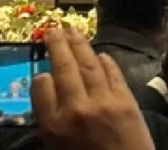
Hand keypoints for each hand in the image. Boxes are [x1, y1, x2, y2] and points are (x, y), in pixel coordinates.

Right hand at [33, 28, 153, 149]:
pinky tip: (100, 54)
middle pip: (63, 68)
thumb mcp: (58, 146)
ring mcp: (103, 102)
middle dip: (57, 45)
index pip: (41, 86)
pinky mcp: (126, 101)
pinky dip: (105, 61)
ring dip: (80, 44)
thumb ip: (51, 118)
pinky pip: (113, 73)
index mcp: (54, 126)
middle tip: (53, 29)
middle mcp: (76, 109)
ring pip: (88, 64)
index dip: (41, 75)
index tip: (44, 70)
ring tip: (72, 30)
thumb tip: (49, 85)